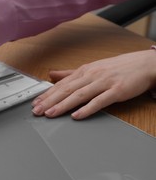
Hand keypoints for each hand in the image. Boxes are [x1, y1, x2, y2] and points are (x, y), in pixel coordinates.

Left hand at [32, 50, 155, 118]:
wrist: (145, 64)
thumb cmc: (118, 67)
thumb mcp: (91, 67)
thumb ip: (70, 73)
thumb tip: (52, 74)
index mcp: (84, 71)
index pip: (61, 84)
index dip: (47, 94)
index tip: (35, 103)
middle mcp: (91, 75)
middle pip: (66, 90)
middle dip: (49, 101)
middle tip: (37, 111)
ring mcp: (104, 83)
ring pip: (79, 95)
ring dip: (63, 105)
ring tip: (50, 114)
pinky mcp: (117, 90)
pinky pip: (99, 101)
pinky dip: (87, 108)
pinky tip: (76, 115)